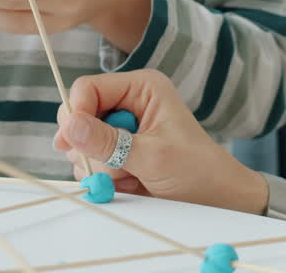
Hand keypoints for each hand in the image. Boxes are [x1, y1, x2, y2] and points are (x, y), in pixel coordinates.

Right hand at [52, 70, 267, 214]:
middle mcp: (128, 102)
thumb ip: (109, 142)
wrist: (216, 199)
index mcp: (141, 88)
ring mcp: (120, 128)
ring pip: (81, 143)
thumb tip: (69, 126)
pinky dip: (103, 177)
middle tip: (116, 167)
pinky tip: (130, 183)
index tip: (70, 143)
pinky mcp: (117, 151)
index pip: (88, 88)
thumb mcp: (152, 156)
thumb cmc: (196, 170)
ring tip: (133, 176)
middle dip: (91, 146)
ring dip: (100, 166)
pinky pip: (89, 161)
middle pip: (80, 116)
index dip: (76, 113)